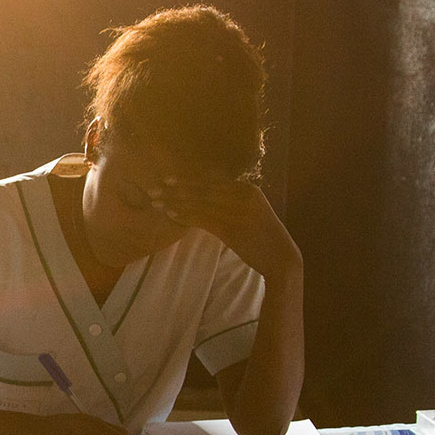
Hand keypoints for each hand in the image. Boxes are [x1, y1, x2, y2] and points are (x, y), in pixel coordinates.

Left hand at [161, 177, 300, 278]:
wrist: (280, 256)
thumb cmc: (262, 234)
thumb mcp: (251, 210)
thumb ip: (232, 199)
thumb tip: (205, 194)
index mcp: (248, 189)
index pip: (212, 180)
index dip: (188, 179)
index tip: (168, 178)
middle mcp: (243, 196)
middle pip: (203, 189)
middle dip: (176, 189)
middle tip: (154, 188)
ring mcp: (238, 212)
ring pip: (200, 204)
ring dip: (175, 202)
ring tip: (156, 202)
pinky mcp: (232, 229)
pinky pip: (203, 219)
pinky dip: (186, 216)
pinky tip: (171, 215)